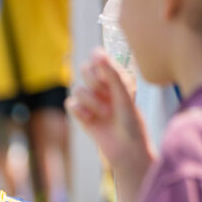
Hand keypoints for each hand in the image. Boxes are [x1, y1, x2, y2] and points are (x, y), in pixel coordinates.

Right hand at [66, 49, 152, 172]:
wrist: (125, 150)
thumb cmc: (131, 122)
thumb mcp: (124, 95)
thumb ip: (111, 73)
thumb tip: (96, 52)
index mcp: (117, 77)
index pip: (99, 59)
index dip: (101, 68)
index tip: (110, 80)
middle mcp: (103, 86)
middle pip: (85, 70)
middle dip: (94, 84)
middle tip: (107, 96)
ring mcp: (91, 100)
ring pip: (77, 89)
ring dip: (90, 102)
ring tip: (104, 113)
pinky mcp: (81, 114)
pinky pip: (70, 104)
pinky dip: (80, 112)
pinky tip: (91, 120)